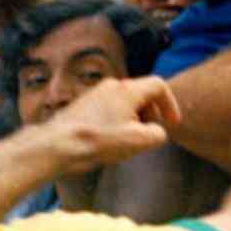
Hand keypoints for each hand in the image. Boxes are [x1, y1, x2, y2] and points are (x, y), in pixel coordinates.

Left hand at [47, 75, 182, 171]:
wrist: (58, 145)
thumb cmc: (98, 141)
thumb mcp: (138, 141)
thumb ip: (157, 133)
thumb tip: (156, 131)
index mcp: (128, 89)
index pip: (159, 86)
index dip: (170, 104)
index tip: (172, 123)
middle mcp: (112, 85)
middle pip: (141, 92)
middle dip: (151, 113)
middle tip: (150, 133)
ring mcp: (95, 93)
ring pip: (124, 101)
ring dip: (134, 118)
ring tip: (130, 139)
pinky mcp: (83, 104)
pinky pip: (109, 107)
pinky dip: (117, 119)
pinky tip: (110, 140)